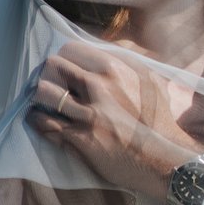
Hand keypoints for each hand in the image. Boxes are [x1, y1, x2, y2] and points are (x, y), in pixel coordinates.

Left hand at [27, 40, 203, 200]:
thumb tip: (113, 45)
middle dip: (48, 75)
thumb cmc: (161, 120)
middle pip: (53, 67)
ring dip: (39, 97)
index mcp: (114, 69)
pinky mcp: (80, 139)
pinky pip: (45, 124)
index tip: (64, 70)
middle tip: (50, 85)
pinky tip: (38, 120)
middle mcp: (98, 87)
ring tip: (42, 102)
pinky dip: (37, 120)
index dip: (64, 59)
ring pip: (44, 93)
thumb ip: (130, 60)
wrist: (166, 159)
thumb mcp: (151, 80)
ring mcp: (87, 114)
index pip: (71, 49)